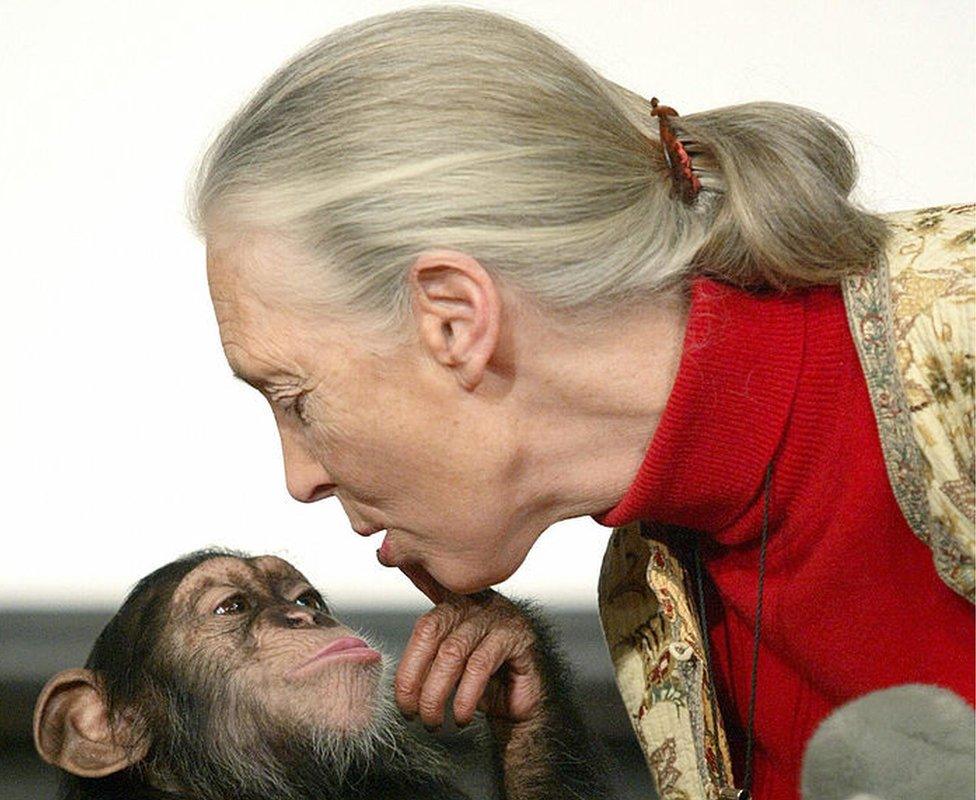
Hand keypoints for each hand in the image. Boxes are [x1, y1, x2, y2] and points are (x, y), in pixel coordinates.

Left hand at [394, 589, 543, 728]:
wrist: (524, 703)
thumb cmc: (485, 683)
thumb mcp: (447, 668)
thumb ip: (423, 657)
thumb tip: (381, 667)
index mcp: (454, 606)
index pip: (422, 627)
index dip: (406, 660)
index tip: (400, 697)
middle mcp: (474, 605)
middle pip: (431, 633)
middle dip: (413, 679)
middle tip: (411, 713)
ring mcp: (497, 616)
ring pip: (453, 651)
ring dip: (436, 692)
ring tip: (433, 720)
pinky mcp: (516, 636)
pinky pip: (480, 665)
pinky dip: (465, 696)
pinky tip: (461, 716)